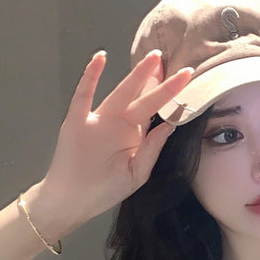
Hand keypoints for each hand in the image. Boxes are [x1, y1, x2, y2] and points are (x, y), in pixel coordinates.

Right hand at [32, 50, 192, 233]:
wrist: (73, 201)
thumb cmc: (105, 189)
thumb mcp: (136, 174)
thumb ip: (152, 150)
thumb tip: (169, 126)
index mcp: (134, 135)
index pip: (154, 110)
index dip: (168, 94)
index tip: (185, 78)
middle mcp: (119, 122)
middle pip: (141, 96)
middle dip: (156, 79)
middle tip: (173, 60)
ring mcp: (98, 119)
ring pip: (120, 92)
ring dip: (135, 75)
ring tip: (153, 58)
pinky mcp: (77, 120)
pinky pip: (84, 95)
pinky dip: (90, 77)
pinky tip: (100, 58)